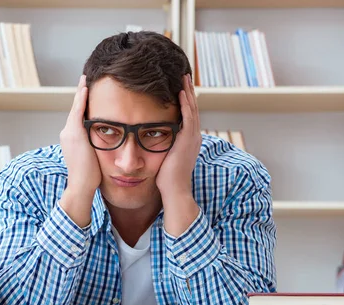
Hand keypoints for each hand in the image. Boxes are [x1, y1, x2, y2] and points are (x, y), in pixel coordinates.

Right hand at [60, 74, 101, 195]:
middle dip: (80, 94)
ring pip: (75, 108)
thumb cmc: (90, 177)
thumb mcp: (92, 157)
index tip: (87, 92)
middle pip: (75, 109)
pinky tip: (86, 88)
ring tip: (85, 80)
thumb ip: (95, 146)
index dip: (81, 104)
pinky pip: (77, 112)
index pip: (78, 117)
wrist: (81, 185)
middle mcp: (67, 133)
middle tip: (85, 79)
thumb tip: (107, 142)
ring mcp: (69, 132)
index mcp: (72, 138)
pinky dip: (81, 99)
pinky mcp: (74, 133)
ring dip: (80, 93)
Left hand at [156, 74, 200, 198]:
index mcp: (189, 140)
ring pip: (192, 109)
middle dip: (188, 91)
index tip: (180, 88)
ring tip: (184, 78)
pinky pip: (188, 117)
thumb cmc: (166, 179)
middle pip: (193, 108)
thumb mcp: (164, 157)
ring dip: (188, 92)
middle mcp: (193, 137)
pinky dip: (185, 104)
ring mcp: (192, 138)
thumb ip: (162, 146)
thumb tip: (150, 140)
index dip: (185, 101)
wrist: (174, 190)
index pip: (188, 115)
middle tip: (184, 76)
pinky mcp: (188, 140)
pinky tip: (181, 93)